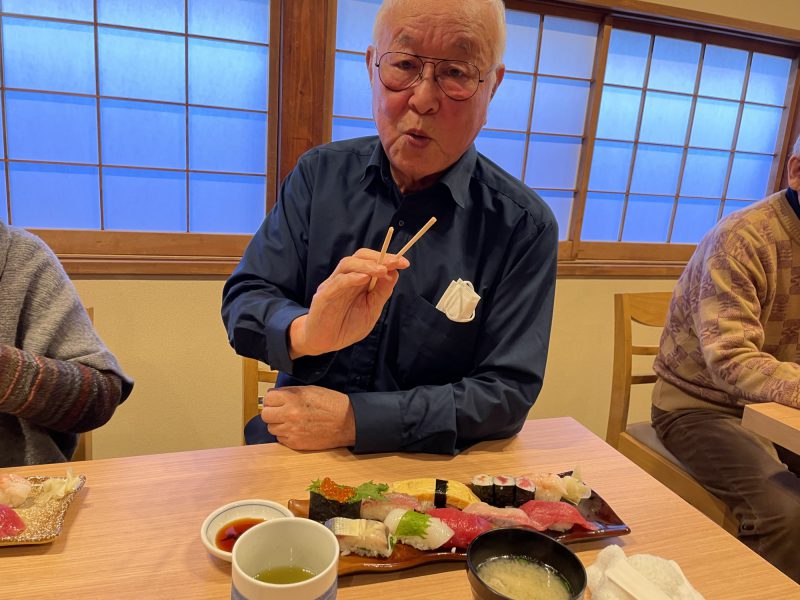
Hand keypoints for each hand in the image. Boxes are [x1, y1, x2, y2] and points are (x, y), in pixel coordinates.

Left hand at [261, 386, 355, 449]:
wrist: (347, 422)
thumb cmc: (332, 404)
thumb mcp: (310, 390)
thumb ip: (290, 392)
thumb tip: (275, 395)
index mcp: (293, 398)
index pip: (268, 398)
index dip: (272, 399)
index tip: (277, 400)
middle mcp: (290, 415)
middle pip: (265, 415)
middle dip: (272, 412)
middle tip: (281, 411)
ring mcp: (292, 431)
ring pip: (271, 428)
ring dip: (278, 424)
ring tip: (291, 420)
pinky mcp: (295, 444)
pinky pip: (280, 438)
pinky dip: (285, 434)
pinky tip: (296, 429)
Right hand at [289, 248, 408, 357]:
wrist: (324, 343)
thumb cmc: (347, 326)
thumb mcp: (371, 310)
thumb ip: (381, 293)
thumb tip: (394, 273)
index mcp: (358, 280)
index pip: (372, 261)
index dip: (388, 259)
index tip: (404, 262)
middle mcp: (345, 278)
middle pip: (359, 256)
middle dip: (379, 257)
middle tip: (395, 262)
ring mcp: (333, 285)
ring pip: (347, 264)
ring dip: (367, 265)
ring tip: (382, 270)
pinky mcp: (323, 296)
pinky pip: (337, 282)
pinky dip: (351, 278)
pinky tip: (364, 279)